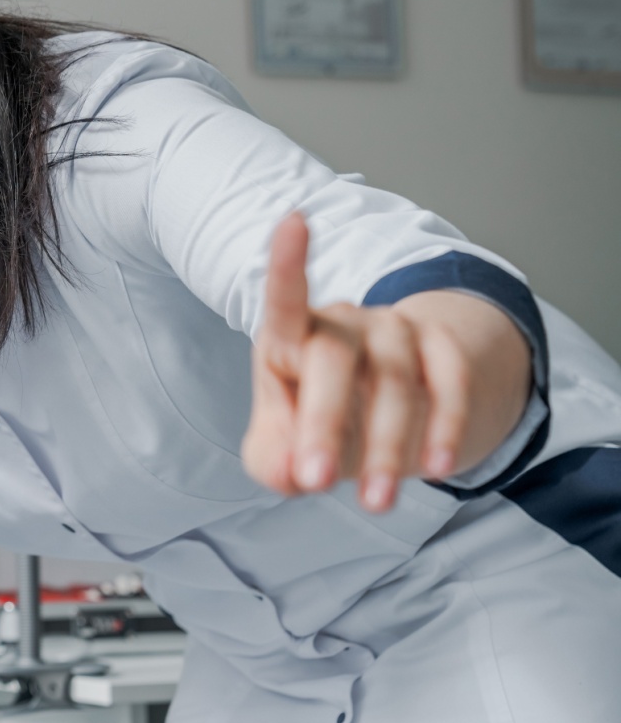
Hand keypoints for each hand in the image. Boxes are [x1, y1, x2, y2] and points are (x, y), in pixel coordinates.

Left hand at [241, 213, 476, 512]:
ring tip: (376, 502)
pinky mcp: (444, 352)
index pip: (285, 299)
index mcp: (290, 336)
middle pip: (332, 358)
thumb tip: (289, 472)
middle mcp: (343, 323)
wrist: (391, 409)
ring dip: (384, 446)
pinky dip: (444, 424)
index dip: (288, 263)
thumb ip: (272, 460)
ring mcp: (397, 332)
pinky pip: (448, 382)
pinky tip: (436, 467)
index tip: (294, 220)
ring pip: (393, 380)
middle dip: (321, 422)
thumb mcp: (284, 446)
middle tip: (313, 481)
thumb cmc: (321, 418)